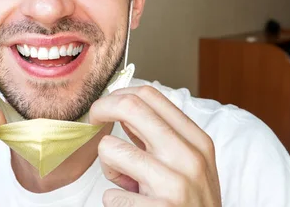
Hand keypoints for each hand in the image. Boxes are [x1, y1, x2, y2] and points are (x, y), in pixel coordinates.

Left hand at [89, 86, 221, 206]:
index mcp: (197, 141)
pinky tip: (133, 206)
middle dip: (101, 110)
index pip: (150, 95)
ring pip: (109, 148)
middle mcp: (189, 157)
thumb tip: (121, 105)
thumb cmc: (189, 202)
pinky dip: (114, 200)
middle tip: (92, 121)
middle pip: (130, 106)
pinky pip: (110, 194)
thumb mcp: (187, 164)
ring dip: (107, 166)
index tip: (106, 107)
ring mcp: (175, 185)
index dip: (117, 95)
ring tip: (126, 184)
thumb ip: (159, 135)